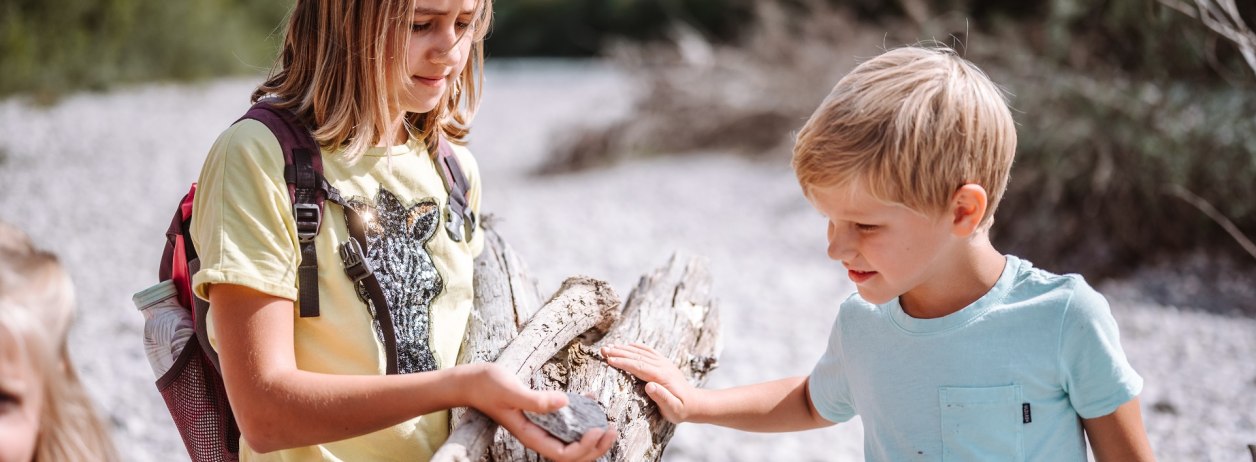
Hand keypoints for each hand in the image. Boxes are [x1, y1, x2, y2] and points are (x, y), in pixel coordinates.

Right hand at [465, 364, 616, 461]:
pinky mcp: (542, 414)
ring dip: (592, 436)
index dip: (583, 448)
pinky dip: (581, 415)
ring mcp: (540, 426)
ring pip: (572, 442)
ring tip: (608, 422)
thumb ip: (536, 400)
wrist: (472, 381)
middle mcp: (538, 435)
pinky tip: (591, 399)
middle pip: (572, 455)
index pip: (562, 455)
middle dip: (595, 447)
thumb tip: (564, 402)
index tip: (596, 428)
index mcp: (530, 435)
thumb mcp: (511, 390)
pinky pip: (566, 423)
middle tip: (611, 429)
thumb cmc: (488, 385)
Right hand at [601, 343, 696, 422]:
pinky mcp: (664, 363)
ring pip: (641, 352)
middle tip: (603, 350)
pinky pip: (649, 352)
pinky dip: (638, 347)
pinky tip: (628, 345)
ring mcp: (663, 363)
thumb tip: (649, 386)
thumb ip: (662, 397)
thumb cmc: (681, 410)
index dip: (623, 362)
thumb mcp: (673, 409)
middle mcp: (662, 366)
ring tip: (610, 347)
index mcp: (662, 376)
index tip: (609, 360)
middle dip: (619, 352)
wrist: (695, 403)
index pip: (639, 366)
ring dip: (624, 349)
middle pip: (637, 356)